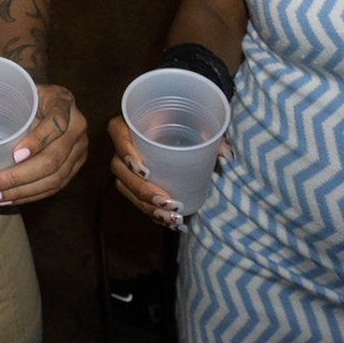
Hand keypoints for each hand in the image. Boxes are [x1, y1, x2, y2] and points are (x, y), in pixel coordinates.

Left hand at [0, 84, 86, 206]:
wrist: (47, 100)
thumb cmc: (26, 93)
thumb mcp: (14, 85)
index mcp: (63, 101)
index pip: (56, 124)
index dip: (37, 141)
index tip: (13, 155)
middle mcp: (78, 127)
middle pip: (53, 160)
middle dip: (19, 178)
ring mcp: (79, 150)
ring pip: (55, 179)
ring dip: (22, 192)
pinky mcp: (75, 167)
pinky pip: (56, 187)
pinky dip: (31, 195)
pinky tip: (9, 199)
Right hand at [108, 114, 231, 230]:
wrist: (187, 131)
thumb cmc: (190, 121)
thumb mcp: (199, 121)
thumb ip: (212, 133)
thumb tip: (226, 154)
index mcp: (134, 120)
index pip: (117, 132)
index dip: (126, 152)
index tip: (145, 170)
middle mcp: (125, 142)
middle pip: (119, 168)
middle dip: (142, 189)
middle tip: (166, 201)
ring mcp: (126, 164)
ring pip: (125, 188)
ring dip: (146, 206)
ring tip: (171, 217)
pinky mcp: (134, 181)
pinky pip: (135, 199)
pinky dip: (152, 213)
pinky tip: (170, 222)